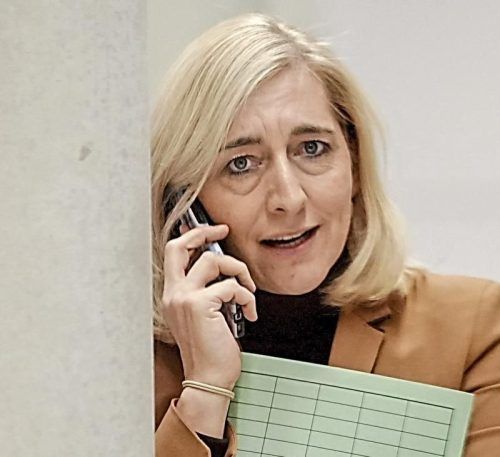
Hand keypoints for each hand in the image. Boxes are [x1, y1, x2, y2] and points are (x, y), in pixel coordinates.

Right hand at [161, 224, 256, 389]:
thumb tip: (223, 268)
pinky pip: (232, 286)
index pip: (173, 254)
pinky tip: (250, 312)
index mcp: (172, 295)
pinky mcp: (200, 305)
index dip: (191, 236)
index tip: (212, 231)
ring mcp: (184, 298)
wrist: (208, 378)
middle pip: (179, 246)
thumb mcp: (202, 315)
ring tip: (248, 290)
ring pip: (213, 261)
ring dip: (238, 271)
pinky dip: (247, 296)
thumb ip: (205, 290)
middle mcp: (173, 294)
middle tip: (224, 231)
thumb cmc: (210, 349)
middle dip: (204, 233)